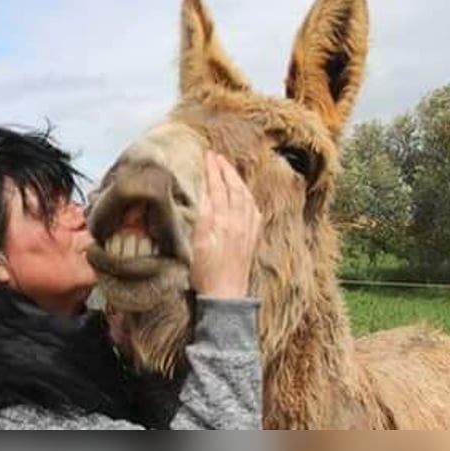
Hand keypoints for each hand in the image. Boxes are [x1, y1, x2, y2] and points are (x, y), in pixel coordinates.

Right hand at [189, 150, 261, 298]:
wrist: (225, 295)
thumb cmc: (204, 272)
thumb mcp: (195, 243)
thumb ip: (200, 217)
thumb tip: (203, 194)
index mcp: (221, 221)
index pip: (216, 187)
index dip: (212, 170)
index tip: (207, 155)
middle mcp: (237, 222)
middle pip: (233, 188)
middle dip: (225, 169)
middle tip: (217, 156)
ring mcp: (248, 229)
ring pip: (245, 196)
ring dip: (237, 180)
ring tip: (230, 169)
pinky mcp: (252, 238)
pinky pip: (254, 210)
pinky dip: (248, 197)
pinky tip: (245, 195)